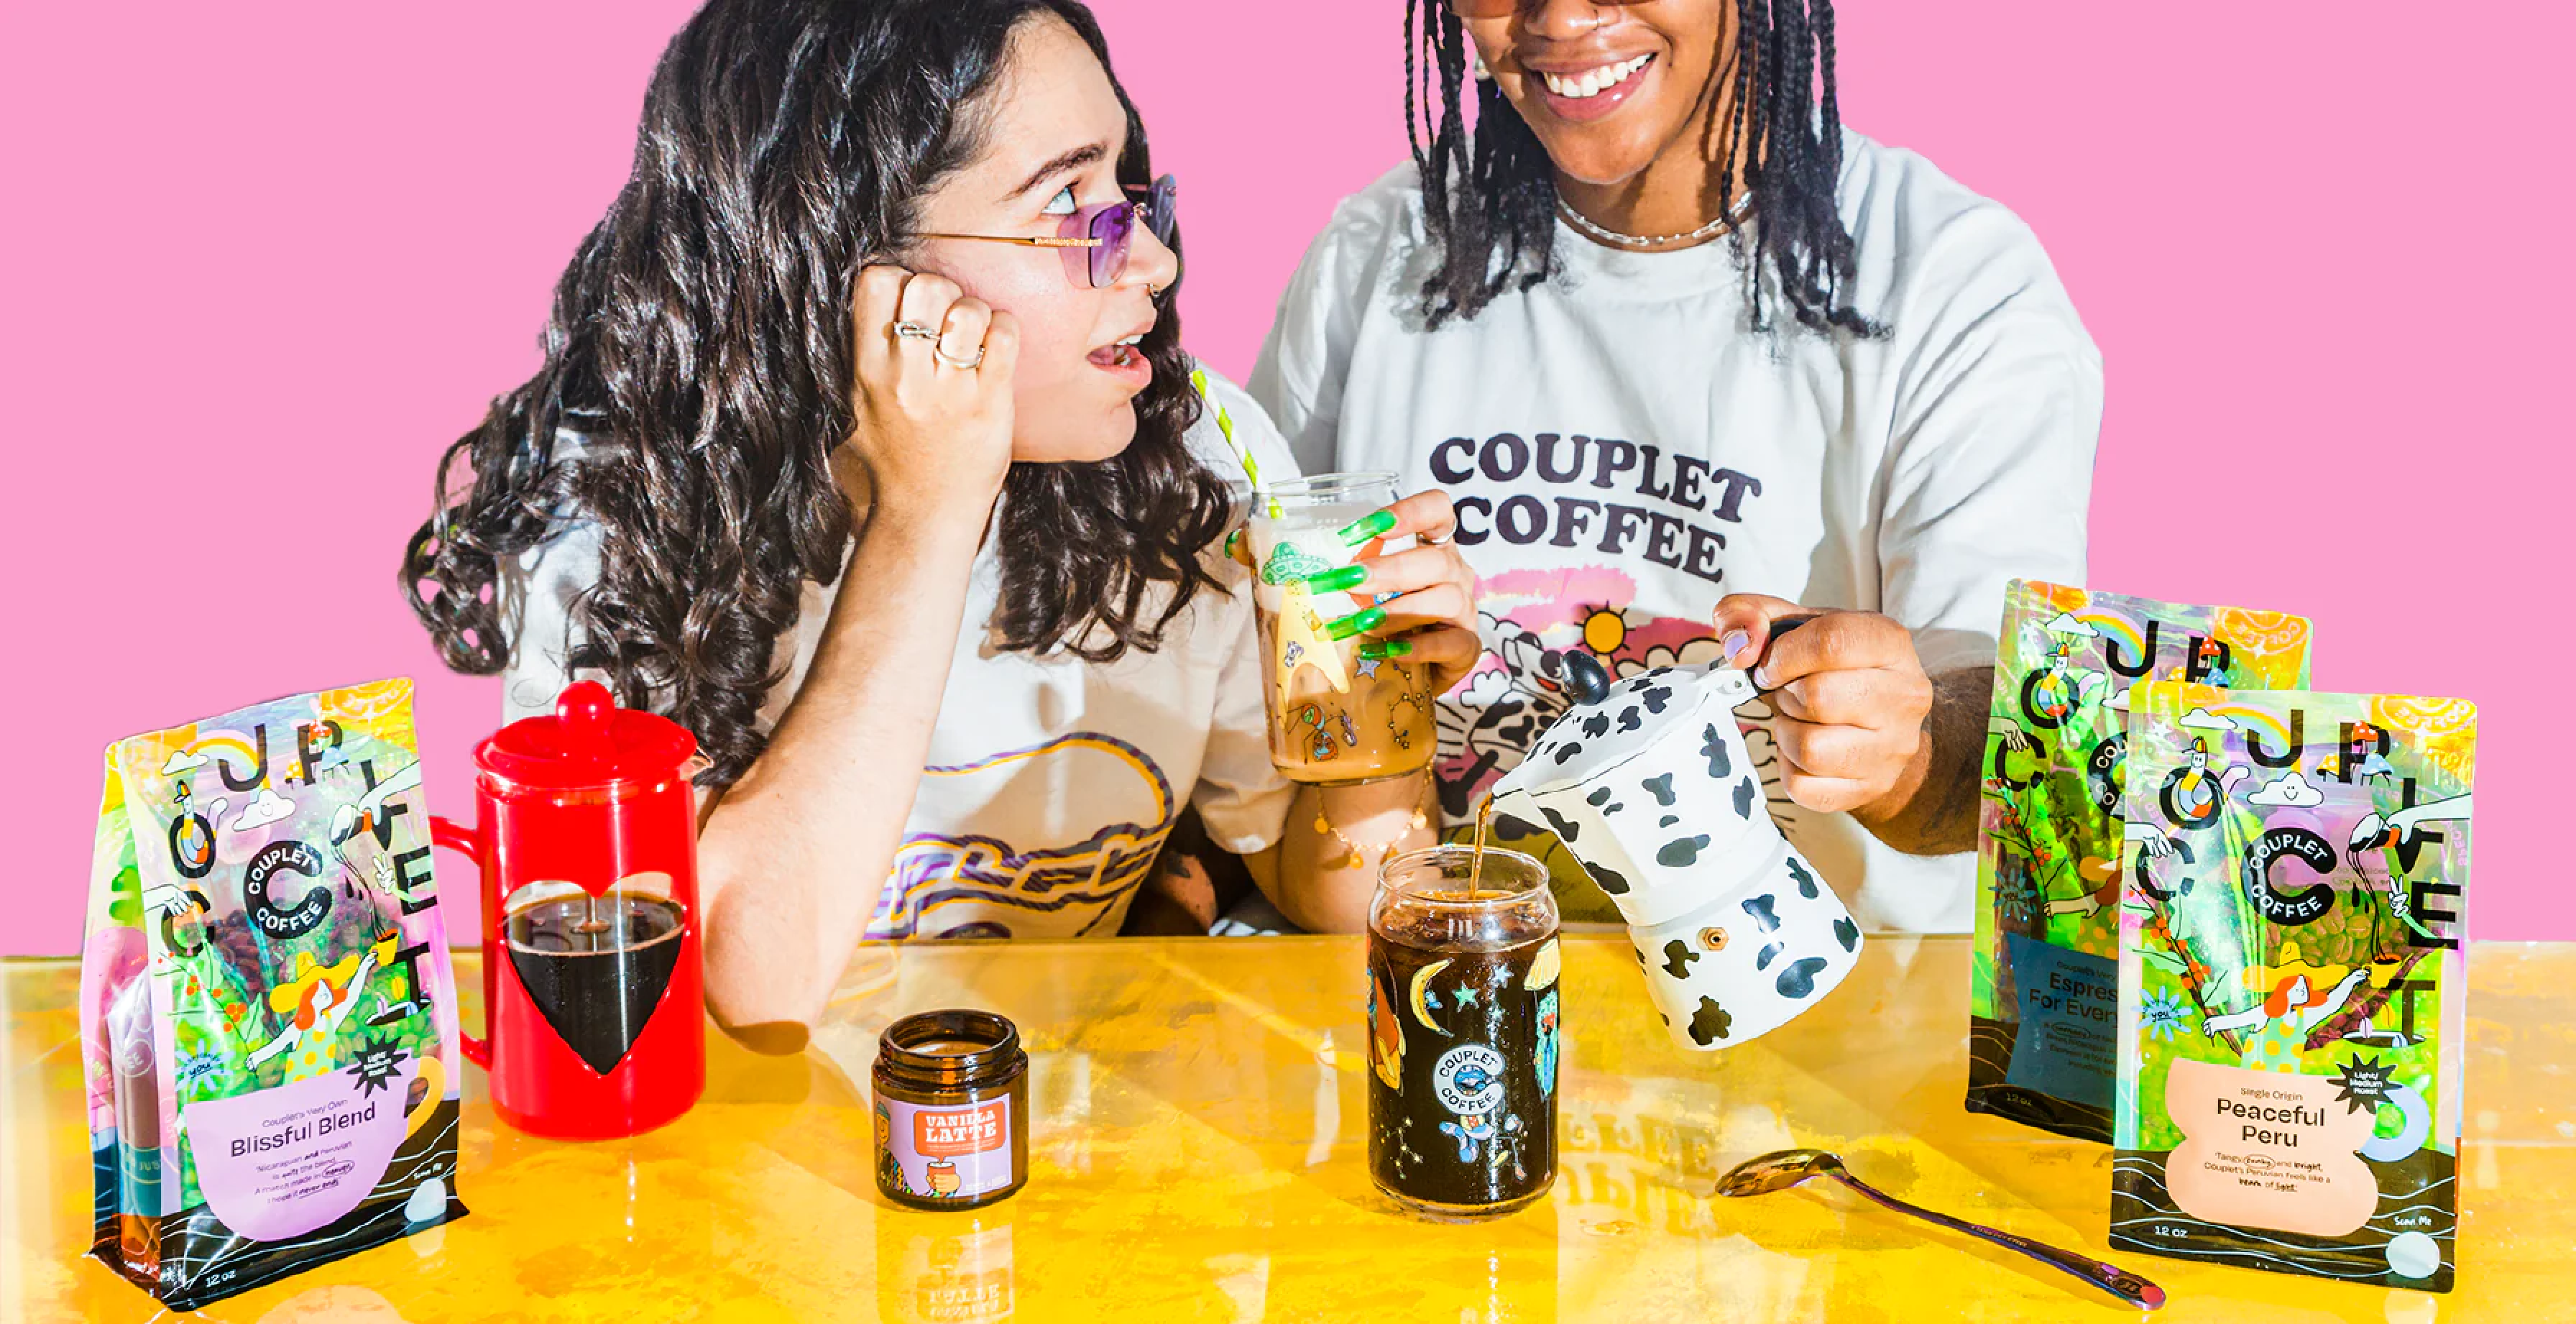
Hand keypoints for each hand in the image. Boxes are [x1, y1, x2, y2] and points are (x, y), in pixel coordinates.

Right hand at [841, 265, 1019, 524]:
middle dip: (942, 290)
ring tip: (975, 338)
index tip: (911, 304)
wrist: (925, 516)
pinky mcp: (989, 403)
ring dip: (978, 312)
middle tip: (948, 319)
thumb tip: (871, 301)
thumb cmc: (893, 460)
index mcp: (868, 370)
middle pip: (926, 285)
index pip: (875, 282)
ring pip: (969, 308)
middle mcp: (906, 376)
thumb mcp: (857, 407)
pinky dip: (1006, 330)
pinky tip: (998, 349)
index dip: (899, 278)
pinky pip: (1005, 336)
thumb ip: (863, 357)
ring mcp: (950, 390)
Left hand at [1245, 489, 1482, 696]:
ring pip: (1443, 599)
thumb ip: (1291, 560)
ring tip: (1359, 622)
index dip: (1409, 512)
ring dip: (1396, 610)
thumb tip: (1238, 543)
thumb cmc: (1372, 619)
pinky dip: (1418, 648)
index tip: (1366, 528)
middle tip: (1345, 581)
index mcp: (1427, 544)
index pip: (1438, 509)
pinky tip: (1385, 653)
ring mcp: (1463, 610)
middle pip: (1434, 558)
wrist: (1402, 675)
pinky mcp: (1465, 648)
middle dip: (1387, 569)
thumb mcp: (1340, 586)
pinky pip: (1451, 642)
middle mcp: (1453, 571)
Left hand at [1713, 594, 1932, 817]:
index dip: (1783, 655)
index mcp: (1890, 641)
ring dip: (1786, 734)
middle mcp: (1905, 695)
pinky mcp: (1871, 788)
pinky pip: (1804, 787)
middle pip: (1819, 697)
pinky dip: (1789, 769)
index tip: (1770, 666)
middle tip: (1789, 694)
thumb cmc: (1829, 668)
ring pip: (1811, 749)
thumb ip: (1749, 614)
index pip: (1832, 642)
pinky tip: (1803, 752)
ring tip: (1798, 721)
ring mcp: (1893, 748)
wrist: (1875, 724)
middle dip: (1785, 695)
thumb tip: (1740, 648)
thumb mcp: (1792, 624)